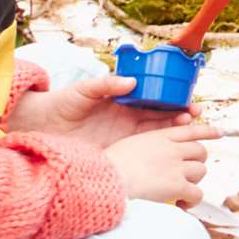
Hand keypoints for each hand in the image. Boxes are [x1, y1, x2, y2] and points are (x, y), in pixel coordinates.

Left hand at [5, 75, 198, 148]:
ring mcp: (122, 138)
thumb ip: (106, 85)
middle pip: (161, 120)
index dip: (174, 102)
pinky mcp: (115, 153)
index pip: (155, 102)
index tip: (190, 104)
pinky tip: (169, 157)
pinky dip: (156, 154)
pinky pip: (140, 154)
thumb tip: (130, 81)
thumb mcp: (84, 91)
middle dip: (182, 120)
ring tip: (190, 133)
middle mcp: (127, 121)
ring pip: (155, 138)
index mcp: (124, 103)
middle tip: (197, 119)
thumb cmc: (61, 104)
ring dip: (174, 136)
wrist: (40, 127)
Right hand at [105, 124, 219, 206]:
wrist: (106, 180)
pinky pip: (197, 193)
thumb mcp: (128, 146)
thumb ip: (146, 149)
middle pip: (200, 151)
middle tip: (186, 175)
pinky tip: (180, 205)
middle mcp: (171, 149)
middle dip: (197, 163)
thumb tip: (150, 161)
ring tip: (180, 192)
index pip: (190, 130)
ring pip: (201, 171)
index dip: (207, 131)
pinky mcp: (178, 185)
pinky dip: (191, 201)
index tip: (218, 133)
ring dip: (194, 182)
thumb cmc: (109, 168)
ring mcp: (176, 166)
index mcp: (158, 136)